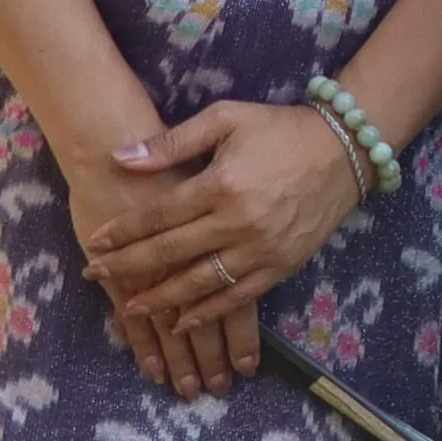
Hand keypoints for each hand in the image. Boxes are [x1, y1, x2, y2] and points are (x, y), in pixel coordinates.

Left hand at [83, 100, 365, 384]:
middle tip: (95, 276)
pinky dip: (209, 312)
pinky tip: (184, 322)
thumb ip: (173, 142)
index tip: (94, 243)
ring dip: (162, 299)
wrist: (347, 149)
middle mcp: (239, 222)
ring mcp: (262, 248)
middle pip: (171, 253)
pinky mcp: (284, 264)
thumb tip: (120, 157)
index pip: (159, 215)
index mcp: (221, 184)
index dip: (123, 231)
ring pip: (201, 283)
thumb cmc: (282, 129)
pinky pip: (240, 297)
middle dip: (128, 267)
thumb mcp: (226, 118)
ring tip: (131, 307)